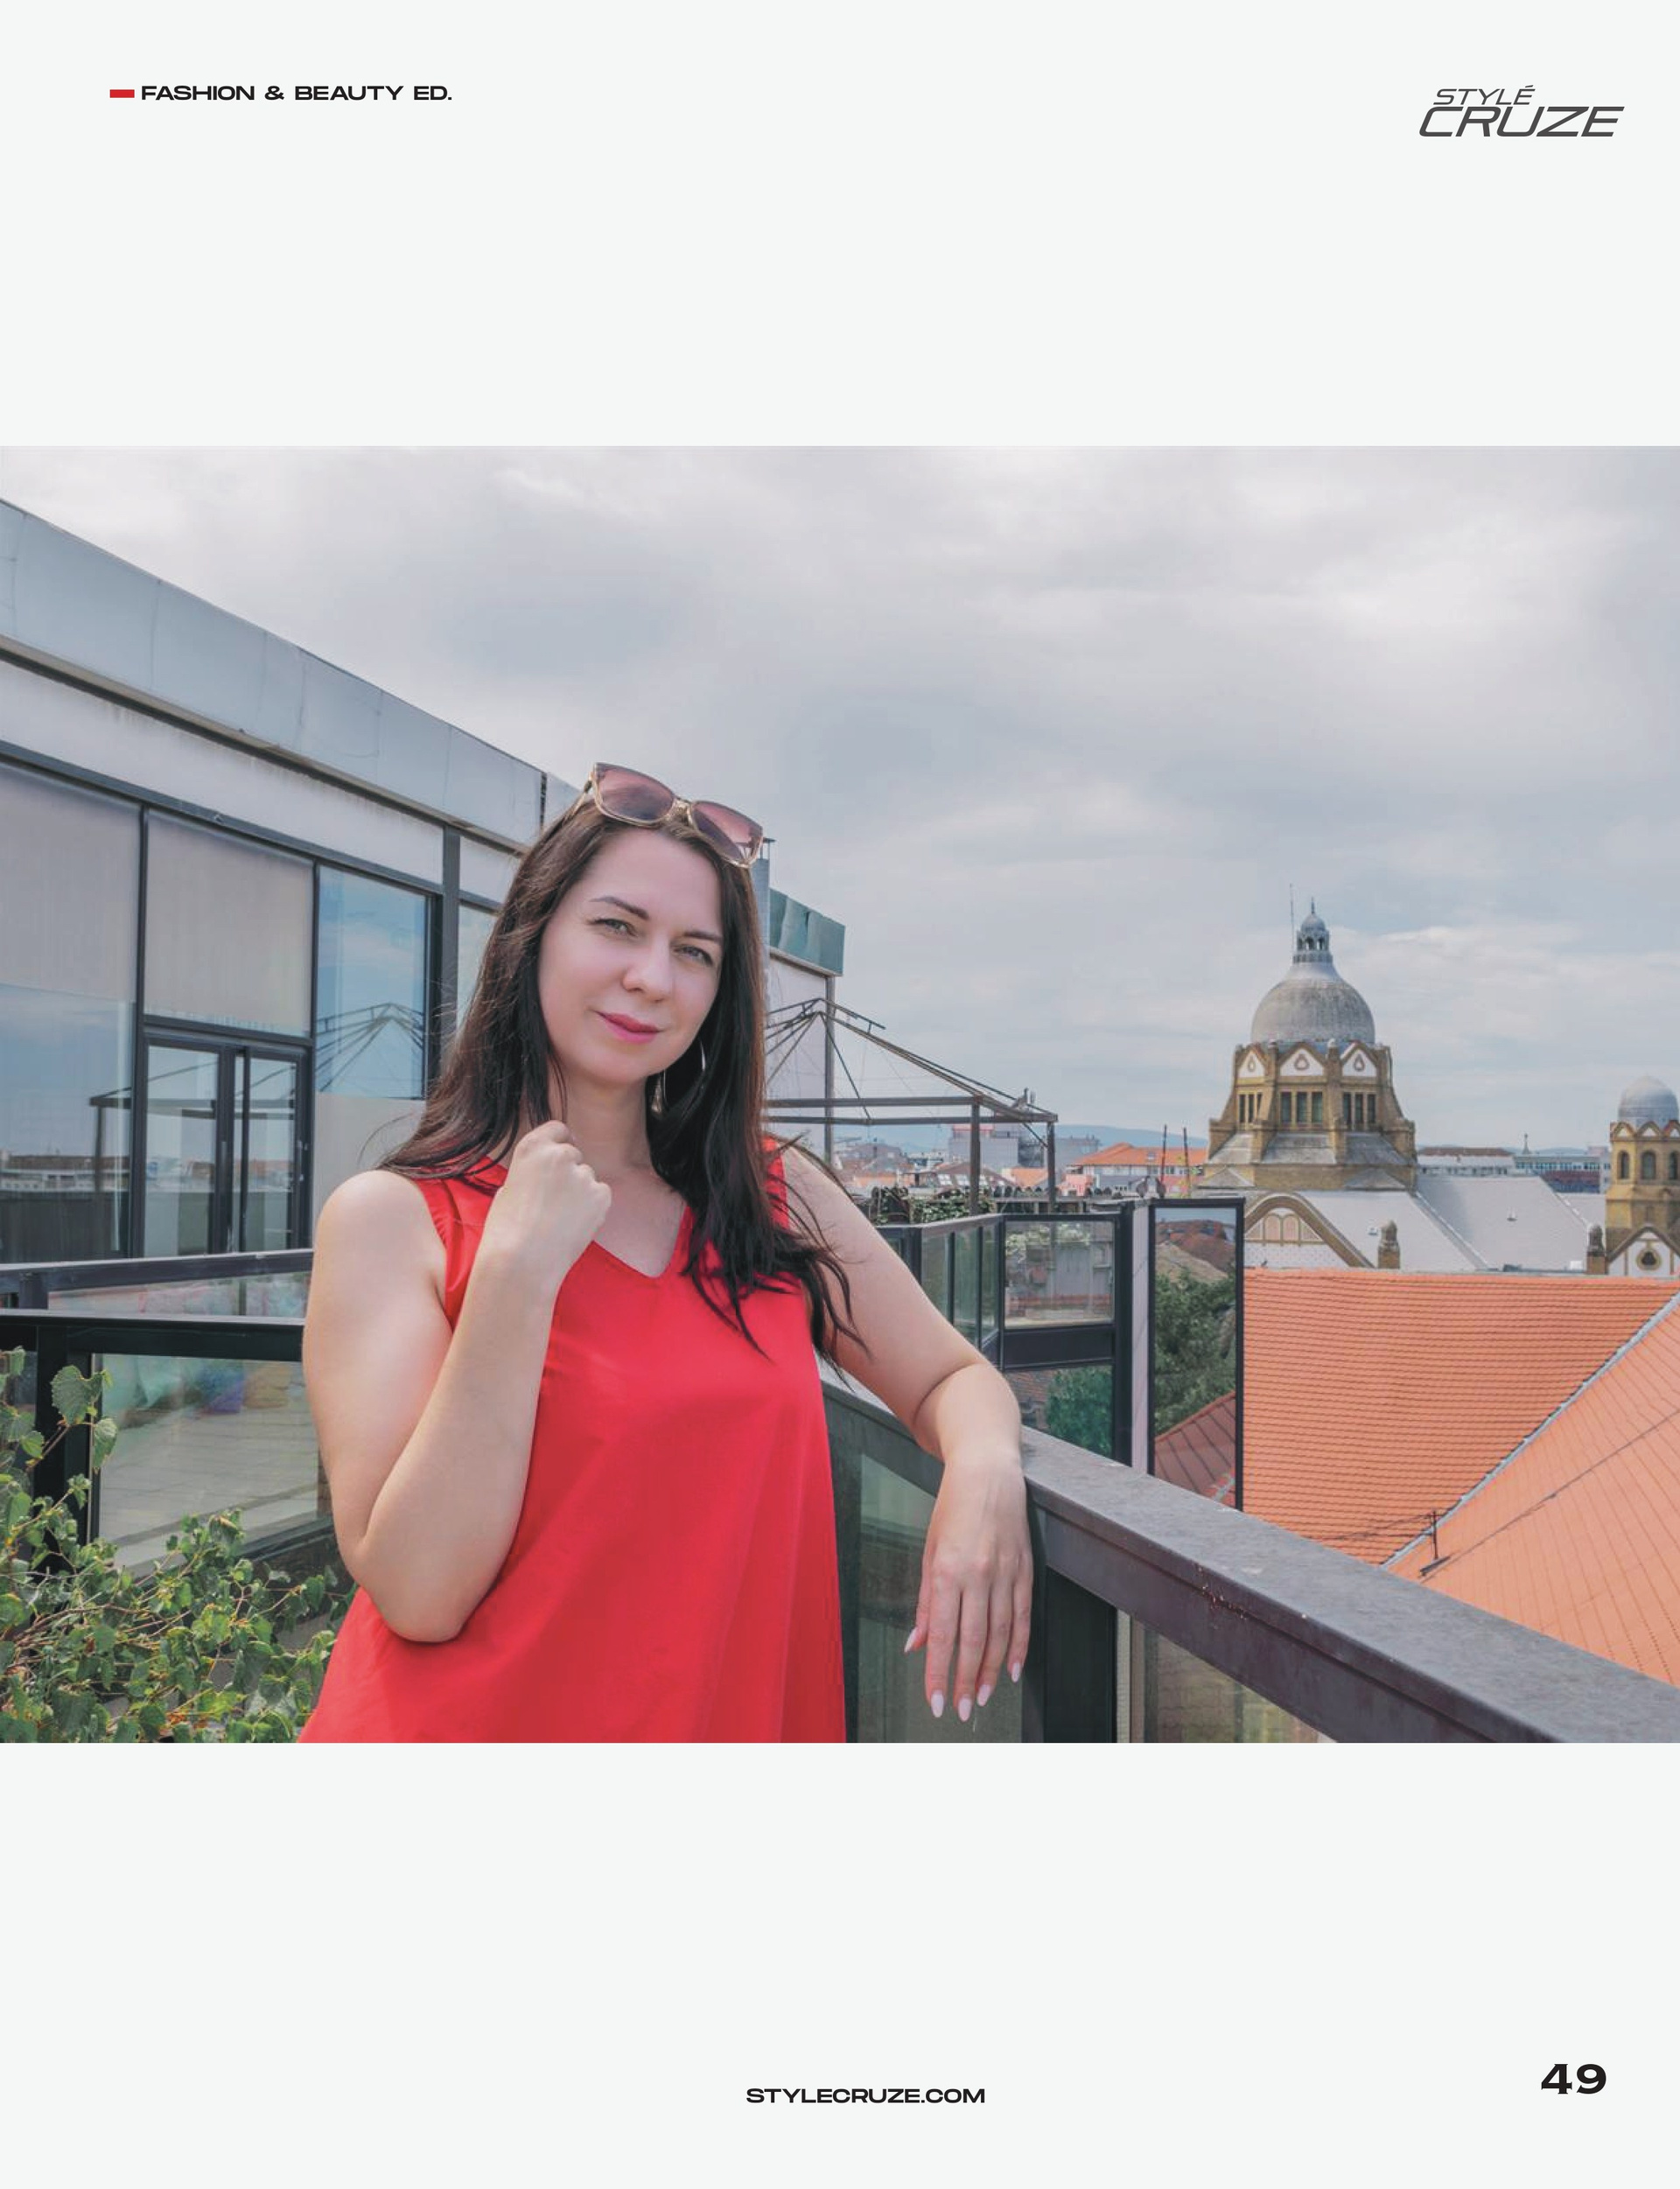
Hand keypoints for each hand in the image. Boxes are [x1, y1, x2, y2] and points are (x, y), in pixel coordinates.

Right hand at [478, 1121, 612, 1296]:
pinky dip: (592, 1208)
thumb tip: (544, 1175)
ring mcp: (583, 1174)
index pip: (558, 1129)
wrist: (522, 1260)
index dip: (560, 1143)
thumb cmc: (507, 1230)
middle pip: (574, 1156)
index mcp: (532, 1147)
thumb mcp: (508, 1188)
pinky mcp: (601, 1194)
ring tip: (560, 1219)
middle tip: (554, 1201)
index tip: (560, 1158)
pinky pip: (601, 1195)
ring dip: (580, 1193)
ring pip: (587, 1178)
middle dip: (569, 1173)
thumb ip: (531, 1172)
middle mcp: (560, 1154)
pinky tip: (574, 1225)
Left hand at [904, 1454, 1031, 1722]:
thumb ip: (924, 1601)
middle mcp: (978, 1575)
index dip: (937, 1672)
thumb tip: (916, 1644)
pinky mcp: (1026, 1570)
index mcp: (948, 1571)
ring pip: (999, 1634)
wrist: (988, 1473)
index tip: (934, 1701)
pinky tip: (1011, 1669)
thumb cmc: (952, 1509)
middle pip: (972, 1641)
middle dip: (964, 1681)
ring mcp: (1006, 1573)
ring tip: (981, 1697)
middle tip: (959, 1710)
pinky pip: (1023, 1616)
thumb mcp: (929, 1550)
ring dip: (989, 1671)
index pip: (941, 1635)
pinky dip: (1018, 1646)